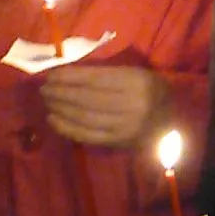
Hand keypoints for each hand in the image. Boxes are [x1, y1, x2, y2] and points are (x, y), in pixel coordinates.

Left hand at [39, 65, 169, 148]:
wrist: (170, 123)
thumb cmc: (150, 92)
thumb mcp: (136, 74)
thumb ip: (107, 74)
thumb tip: (68, 74)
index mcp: (137, 82)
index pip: (95, 79)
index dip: (69, 77)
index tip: (51, 75)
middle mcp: (132, 104)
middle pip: (86, 98)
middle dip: (60, 92)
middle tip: (43, 88)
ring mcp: (124, 125)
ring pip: (83, 116)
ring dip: (60, 108)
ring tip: (47, 101)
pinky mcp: (118, 142)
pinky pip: (86, 135)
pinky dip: (66, 128)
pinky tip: (53, 119)